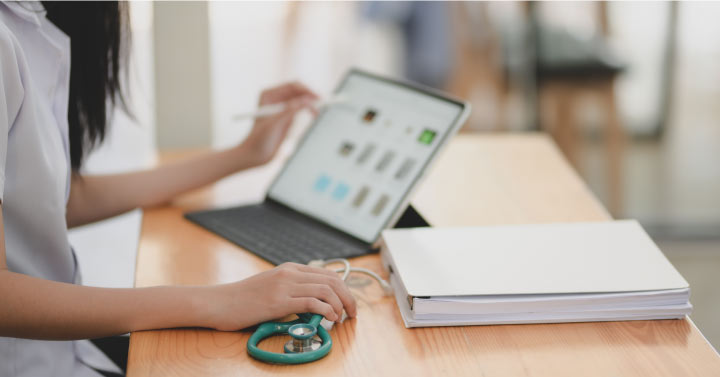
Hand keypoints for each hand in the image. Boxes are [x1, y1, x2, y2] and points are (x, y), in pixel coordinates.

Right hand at [205, 263, 356, 330]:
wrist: (219, 303)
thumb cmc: (244, 300)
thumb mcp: (272, 288)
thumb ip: (293, 291)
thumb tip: (315, 306)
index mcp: (290, 269)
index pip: (328, 274)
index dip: (344, 289)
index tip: (348, 304)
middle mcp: (290, 273)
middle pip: (332, 280)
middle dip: (348, 297)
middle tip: (352, 313)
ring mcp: (284, 285)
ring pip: (326, 289)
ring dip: (340, 305)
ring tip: (341, 318)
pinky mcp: (278, 301)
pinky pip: (311, 302)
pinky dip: (326, 310)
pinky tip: (328, 319)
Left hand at [240, 82, 318, 165]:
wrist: (255, 155)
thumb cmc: (258, 139)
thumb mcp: (275, 123)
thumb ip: (290, 110)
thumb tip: (307, 101)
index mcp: (269, 95)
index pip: (292, 86)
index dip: (305, 90)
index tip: (316, 98)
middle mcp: (275, 98)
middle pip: (298, 91)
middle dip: (310, 96)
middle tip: (322, 103)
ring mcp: (282, 107)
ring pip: (301, 99)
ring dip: (311, 103)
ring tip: (317, 111)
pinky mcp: (287, 117)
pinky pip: (301, 108)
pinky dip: (309, 110)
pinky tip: (314, 113)